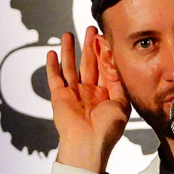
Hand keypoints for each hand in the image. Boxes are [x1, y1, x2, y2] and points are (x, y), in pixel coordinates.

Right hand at [46, 26, 129, 172]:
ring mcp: (74, 93)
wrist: (88, 144)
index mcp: (105, 94)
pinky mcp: (59, 97)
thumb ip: (118, 82)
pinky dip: (52, 66)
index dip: (105, 53)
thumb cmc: (107, 130)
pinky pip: (54, 78)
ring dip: (69, 50)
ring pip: (70, 66)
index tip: (105, 37)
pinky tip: (51, 53)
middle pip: (88, 63)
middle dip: (90, 46)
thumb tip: (114, 62)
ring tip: (68, 34)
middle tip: (91, 29)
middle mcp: (89, 92)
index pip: (105, 68)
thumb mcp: (121, 104)